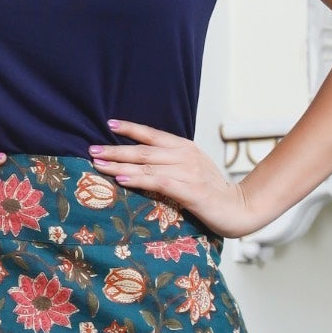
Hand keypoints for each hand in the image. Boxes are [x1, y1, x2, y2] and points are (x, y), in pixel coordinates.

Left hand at [88, 120, 261, 238]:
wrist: (239, 208)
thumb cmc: (212, 192)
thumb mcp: (192, 170)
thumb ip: (171, 162)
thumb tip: (142, 162)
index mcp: (186, 148)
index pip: (153, 134)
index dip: (131, 129)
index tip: (110, 124)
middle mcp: (186, 156)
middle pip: (144, 151)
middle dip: (116, 150)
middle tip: (92, 150)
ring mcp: (189, 173)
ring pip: (148, 165)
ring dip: (120, 164)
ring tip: (98, 164)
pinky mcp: (191, 191)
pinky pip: (159, 182)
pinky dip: (139, 179)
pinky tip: (121, 178)